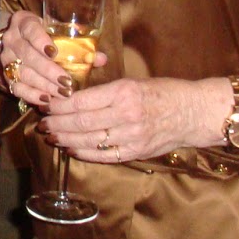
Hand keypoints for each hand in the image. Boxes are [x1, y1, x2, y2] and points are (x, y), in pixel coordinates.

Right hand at [0, 9, 111, 107]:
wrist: (20, 41)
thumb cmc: (45, 35)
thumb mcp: (57, 32)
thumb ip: (79, 44)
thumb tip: (101, 59)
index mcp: (24, 22)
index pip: (30, 29)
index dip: (41, 41)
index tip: (54, 53)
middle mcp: (12, 39)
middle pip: (28, 55)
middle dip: (48, 70)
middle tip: (67, 82)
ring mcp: (6, 58)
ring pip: (23, 73)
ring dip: (44, 85)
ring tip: (62, 94)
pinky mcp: (6, 75)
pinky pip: (16, 87)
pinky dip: (31, 95)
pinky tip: (47, 100)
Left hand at [37, 76, 217, 163]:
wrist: (195, 112)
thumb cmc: (164, 92)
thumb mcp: (133, 82)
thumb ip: (104, 91)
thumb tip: (72, 97)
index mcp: (124, 92)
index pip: (81, 101)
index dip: (58, 105)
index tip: (45, 104)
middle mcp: (127, 115)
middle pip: (81, 123)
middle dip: (57, 124)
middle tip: (43, 123)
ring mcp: (133, 136)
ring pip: (89, 141)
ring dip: (66, 140)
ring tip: (53, 136)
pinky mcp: (138, 152)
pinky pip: (104, 156)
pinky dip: (85, 153)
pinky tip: (72, 149)